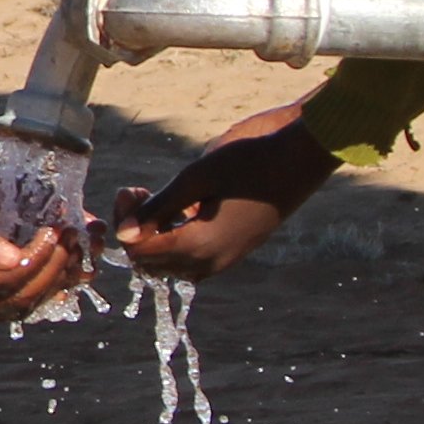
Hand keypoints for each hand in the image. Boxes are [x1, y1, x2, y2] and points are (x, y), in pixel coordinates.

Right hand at [0, 155, 85, 320]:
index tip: (59, 228)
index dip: (41, 256)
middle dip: (53, 270)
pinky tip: (44, 263)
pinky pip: (4, 307)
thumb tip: (15, 255)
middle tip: (73, 238)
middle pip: (18, 299)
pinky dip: (30, 288)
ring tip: (67, 250)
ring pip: (15, 308)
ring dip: (47, 282)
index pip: (8, 278)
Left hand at [110, 99, 330, 279]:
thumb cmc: (249, 160)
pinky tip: (182, 208)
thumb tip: (123, 234)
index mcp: (201, 245)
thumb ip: (159, 208)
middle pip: (152, 263)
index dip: (126, 223)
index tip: (131, 189)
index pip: (140, 252)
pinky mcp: (235, 250)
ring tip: (159, 198)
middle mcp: (212, 262)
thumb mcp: (197, 177)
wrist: (300, 158)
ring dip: (156, 237)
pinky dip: (177, 240)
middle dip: (138, 231)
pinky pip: (193, 259)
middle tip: (141, 193)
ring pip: (171, 264)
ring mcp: (226, 260)